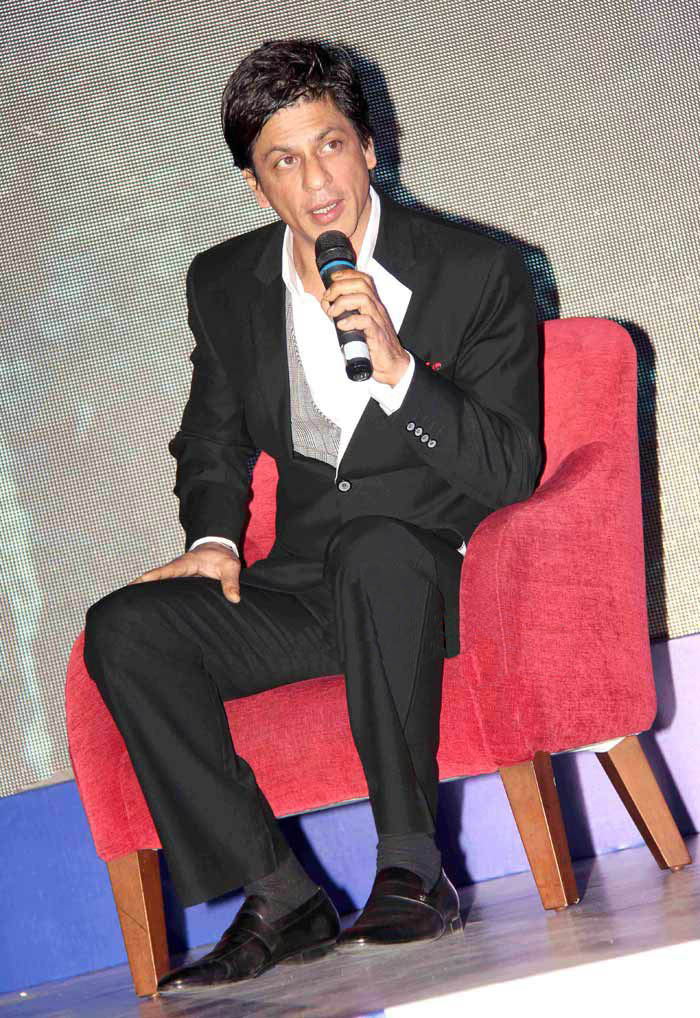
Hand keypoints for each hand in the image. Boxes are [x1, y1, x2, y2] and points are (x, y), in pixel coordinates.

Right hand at [128, 542, 241, 602]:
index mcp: (185, 564)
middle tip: (123, 599)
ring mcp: (175, 577)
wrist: (219, 550)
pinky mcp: (177, 583)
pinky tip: (147, 608)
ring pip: (157, 585)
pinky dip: (154, 595)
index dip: (151, 577)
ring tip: (128, 607)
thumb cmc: (223, 557)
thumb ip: (231, 582)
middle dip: (139, 587)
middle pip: (154, 579)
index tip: (136, 583)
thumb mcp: (230, 567)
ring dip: (144, 593)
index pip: (166, 571)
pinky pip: (163, 589)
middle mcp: (176, 570)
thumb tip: (234, 599)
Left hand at [320, 269, 410, 385]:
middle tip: (328, 297)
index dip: (347, 274)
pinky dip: (351, 321)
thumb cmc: (376, 345)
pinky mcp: (378, 335)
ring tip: (332, 312)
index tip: (333, 278)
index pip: (364, 279)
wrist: (392, 364)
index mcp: (373, 304)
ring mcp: (378, 321)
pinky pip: (366, 321)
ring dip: (343, 302)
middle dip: (340, 286)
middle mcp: (377, 309)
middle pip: (361, 285)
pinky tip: (341, 325)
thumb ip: (345, 313)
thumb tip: (328, 306)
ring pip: (363, 299)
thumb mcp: (359, 324)